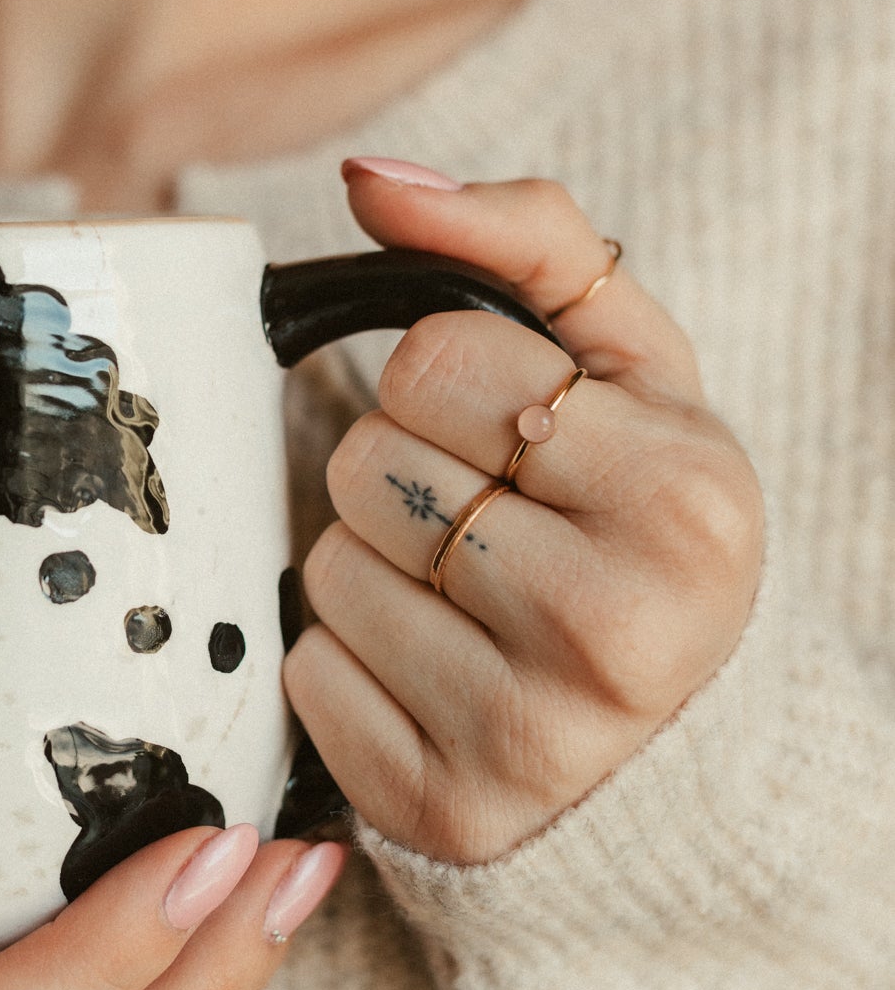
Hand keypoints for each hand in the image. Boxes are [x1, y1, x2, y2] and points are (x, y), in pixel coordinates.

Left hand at [284, 159, 764, 867]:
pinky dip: (349, 661)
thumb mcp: (639, 370)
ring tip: (469, 599)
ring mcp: (526, 736)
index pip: (436, 358)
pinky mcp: (441, 809)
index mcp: (682, 497)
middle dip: (406, 470)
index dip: (452, 380)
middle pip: (366, 463)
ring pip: (327, 569)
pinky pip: (307, 673)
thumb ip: (528, 241)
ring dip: (374, 564)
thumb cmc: (642, 523)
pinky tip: (436, 672)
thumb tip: (370, 180)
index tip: (517, 429)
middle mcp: (614, 628)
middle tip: (491, 517)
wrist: (681, 735)